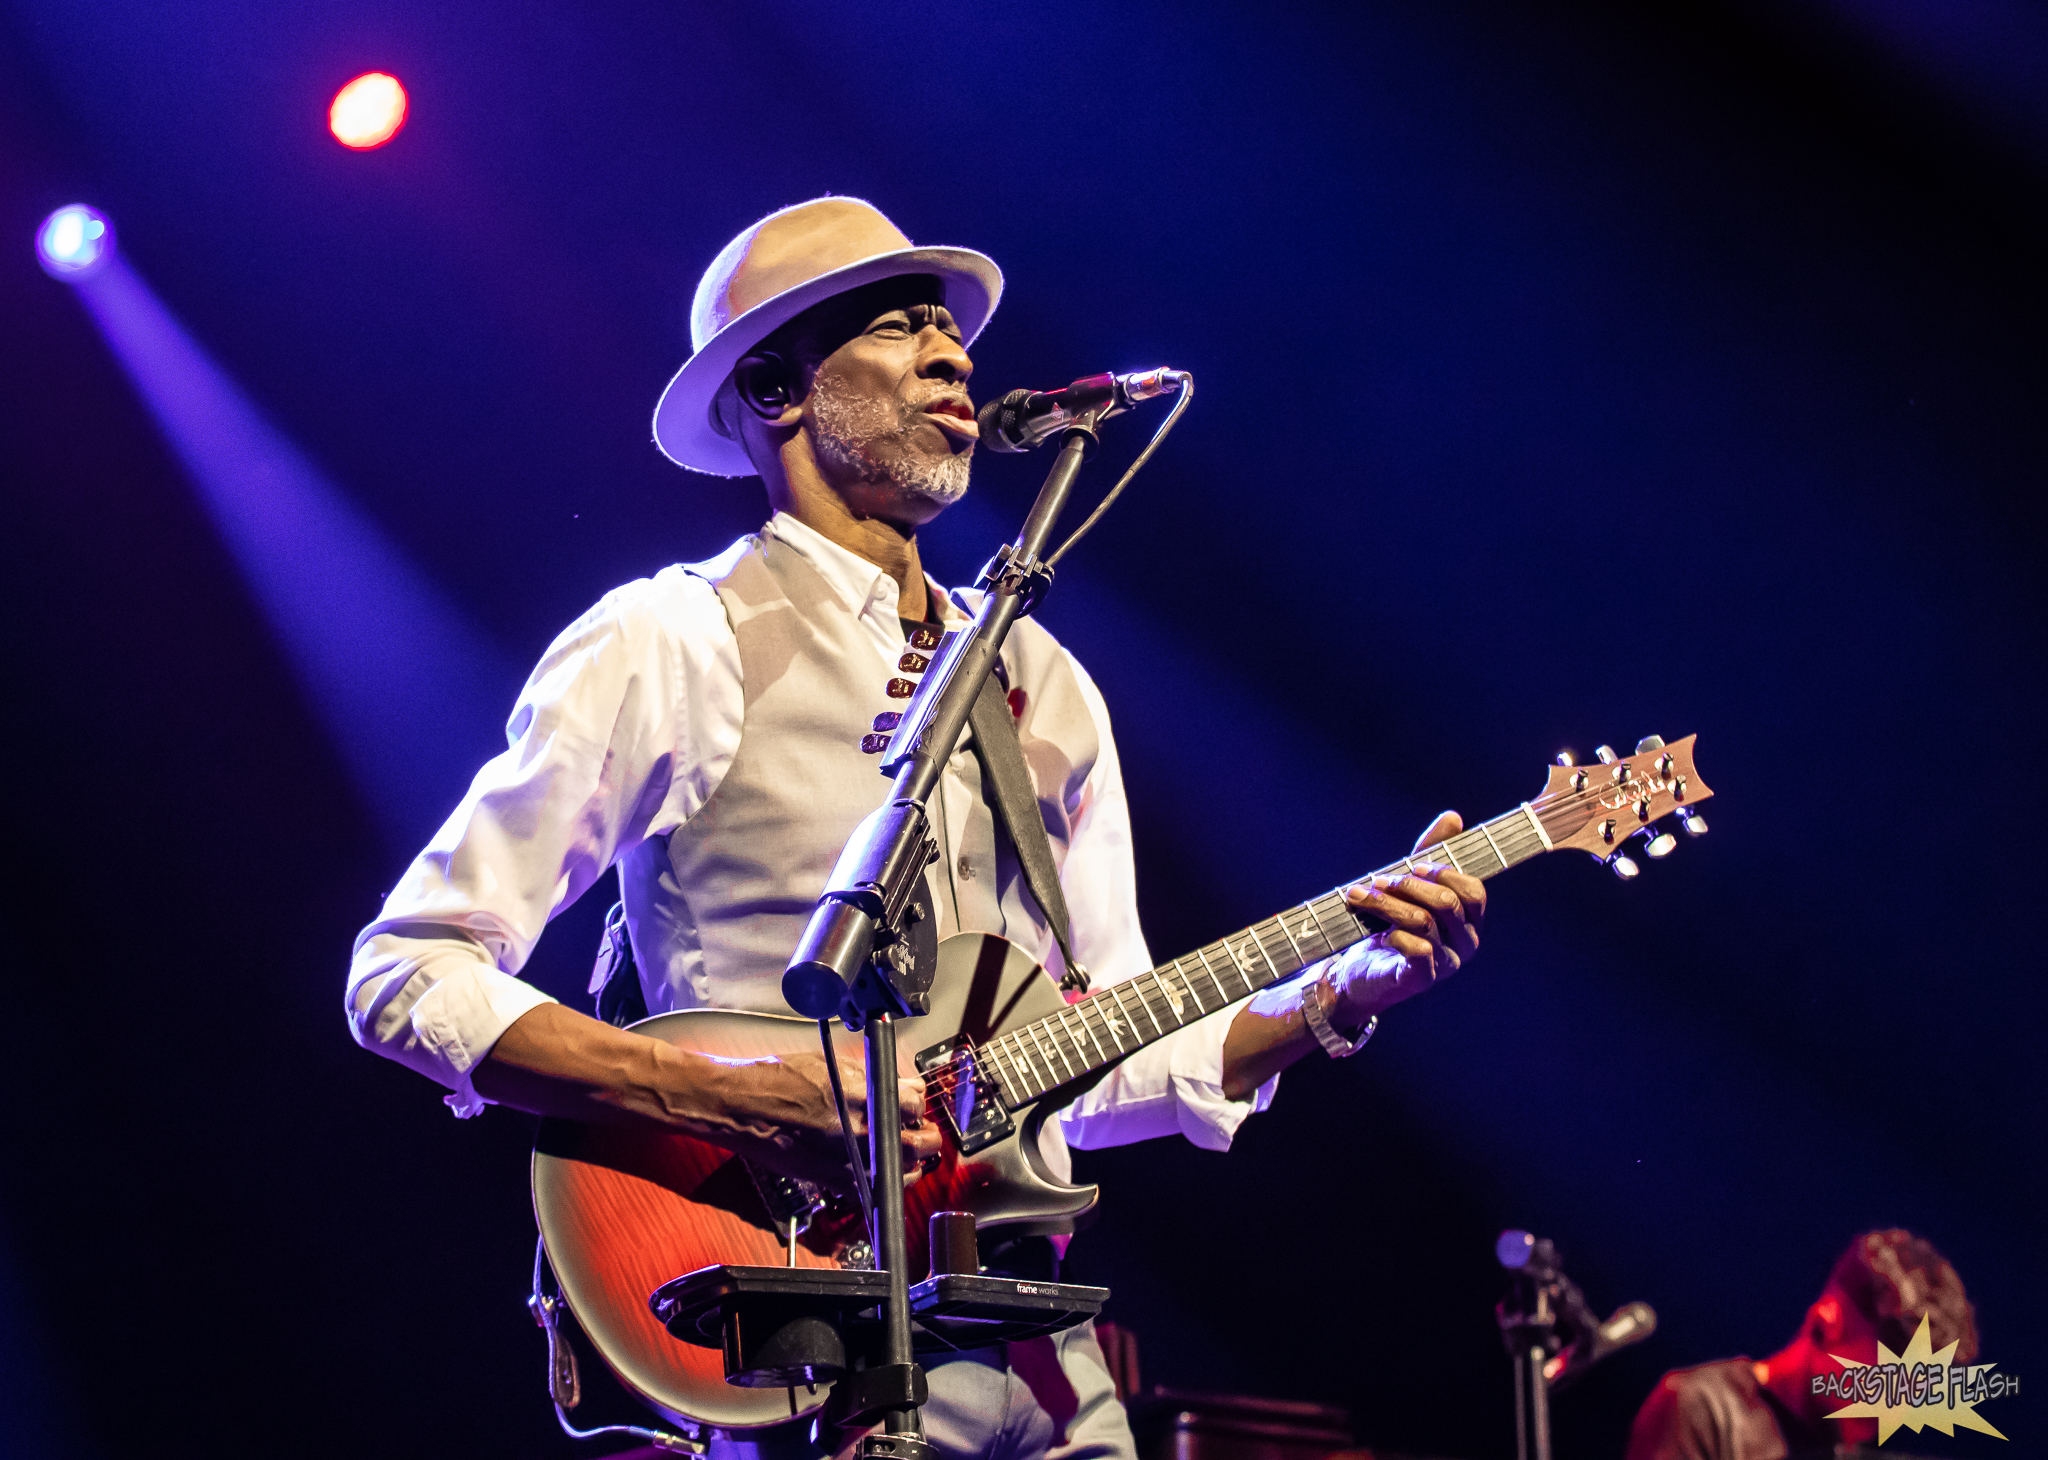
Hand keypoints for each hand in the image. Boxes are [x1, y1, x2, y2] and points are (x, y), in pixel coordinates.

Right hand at [716, 1047, 942, 1194]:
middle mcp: (861, 1134)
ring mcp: (848, 1162)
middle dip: (926, 1138)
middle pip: (920, 1145)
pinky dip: (878, 1181)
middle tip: (923, 1132)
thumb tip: (904, 1085)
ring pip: (901, 1174)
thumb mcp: (832, 1065)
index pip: (917, 1105)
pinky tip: (871, 1167)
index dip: (917, 1103)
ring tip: (899, 1151)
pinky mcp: (831, 1181)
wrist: (742, 1107)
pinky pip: (870, 1189)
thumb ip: (873, 1077)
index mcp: (865, 1099)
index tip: (912, 1104)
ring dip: (907, 1163)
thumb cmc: (778, 1080)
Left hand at [1329, 810, 1486, 1025]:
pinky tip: (1378, 933)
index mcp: (1469, 920)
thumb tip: (1453, 817)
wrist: (1356, 970)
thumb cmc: (1387, 924)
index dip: (1444, 873)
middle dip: (1408, 884)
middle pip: (1447, 902)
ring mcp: (1447, 965)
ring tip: (1359, 895)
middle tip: (1380, 880)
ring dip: (1386, 903)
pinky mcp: (1422, 980)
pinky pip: (1420, 950)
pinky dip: (1395, 934)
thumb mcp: (1408, 884)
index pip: (1474, 892)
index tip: (1414, 866)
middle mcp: (1465, 944)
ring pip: (1424, 921)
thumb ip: (1431, 852)